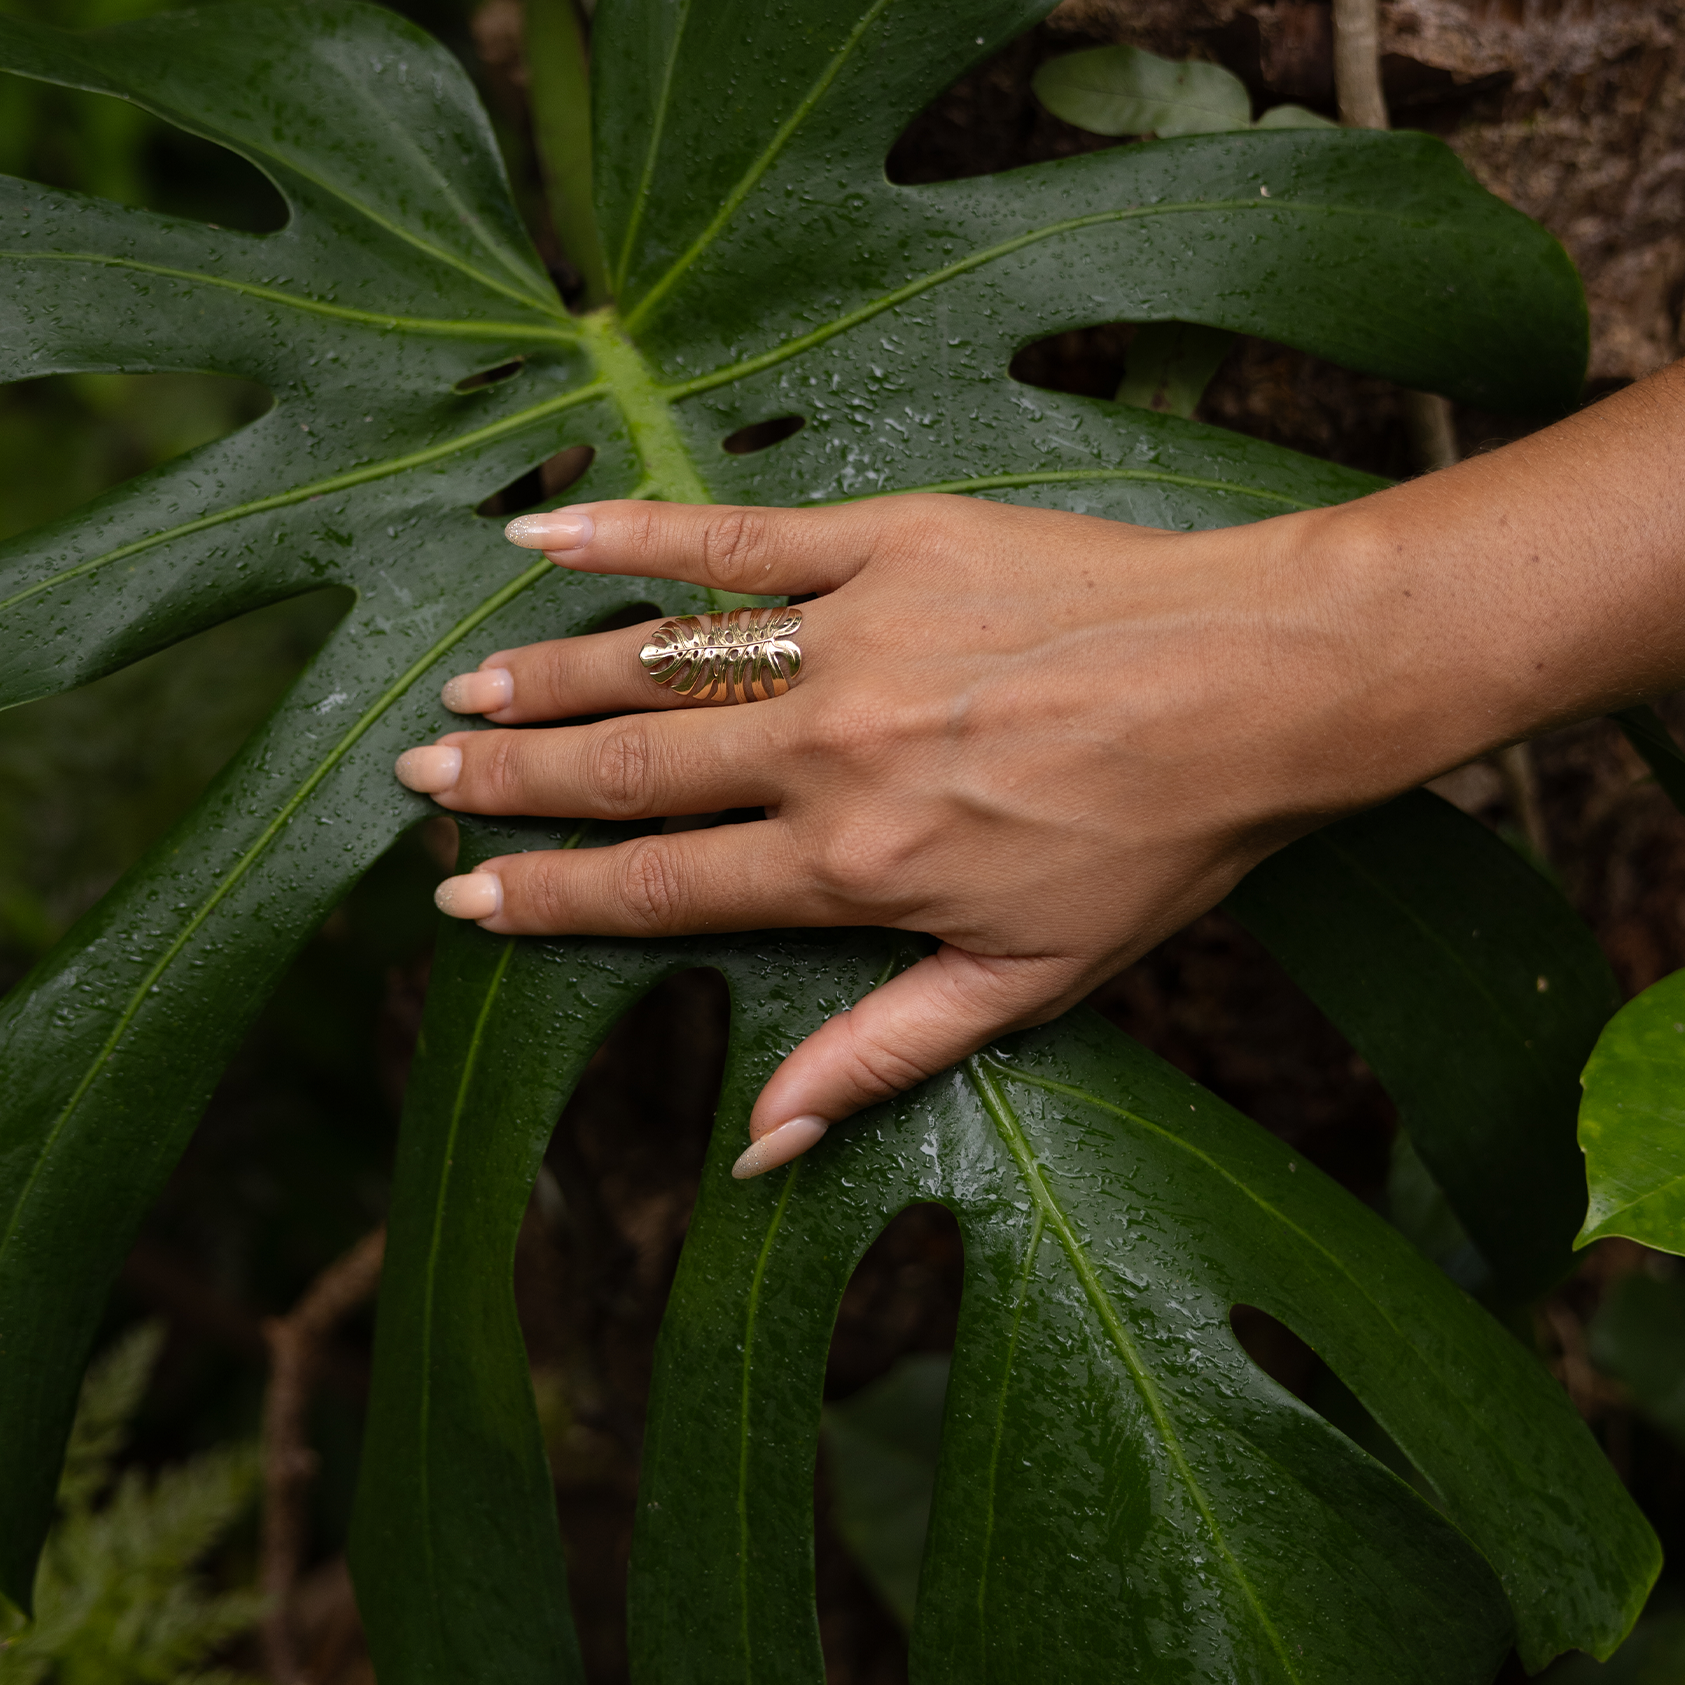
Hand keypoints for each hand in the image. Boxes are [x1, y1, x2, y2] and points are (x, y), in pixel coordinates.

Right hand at [394, 492, 1394, 1174]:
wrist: (1264, 682)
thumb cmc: (1160, 843)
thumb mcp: (1032, 984)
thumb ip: (879, 1054)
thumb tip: (759, 1149)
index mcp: (855, 867)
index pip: (658, 888)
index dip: (548, 898)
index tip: (463, 897)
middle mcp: (829, 751)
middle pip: (629, 774)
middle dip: (512, 785)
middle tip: (420, 780)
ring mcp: (849, 634)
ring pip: (657, 663)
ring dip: (548, 682)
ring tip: (466, 695)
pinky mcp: (885, 537)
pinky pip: (731, 537)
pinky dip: (629, 535)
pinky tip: (541, 538)